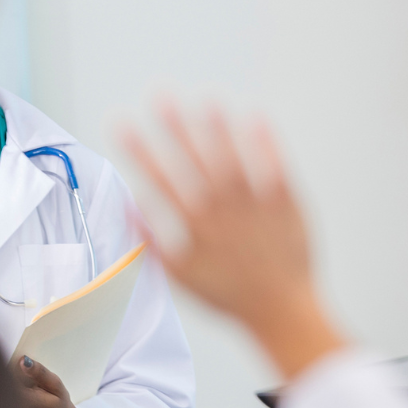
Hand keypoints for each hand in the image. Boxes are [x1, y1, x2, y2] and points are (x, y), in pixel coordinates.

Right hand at [119, 103, 345, 380]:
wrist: (280, 310)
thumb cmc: (228, 297)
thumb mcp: (181, 278)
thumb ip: (153, 244)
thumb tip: (130, 211)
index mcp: (194, 229)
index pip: (159, 181)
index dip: (138, 150)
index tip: (121, 124)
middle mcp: (222, 212)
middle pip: (194, 162)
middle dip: (173, 127)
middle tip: (159, 96)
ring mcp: (255, 206)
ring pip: (232, 159)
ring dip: (217, 128)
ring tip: (204, 99)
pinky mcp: (286, 205)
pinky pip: (274, 168)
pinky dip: (265, 142)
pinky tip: (255, 117)